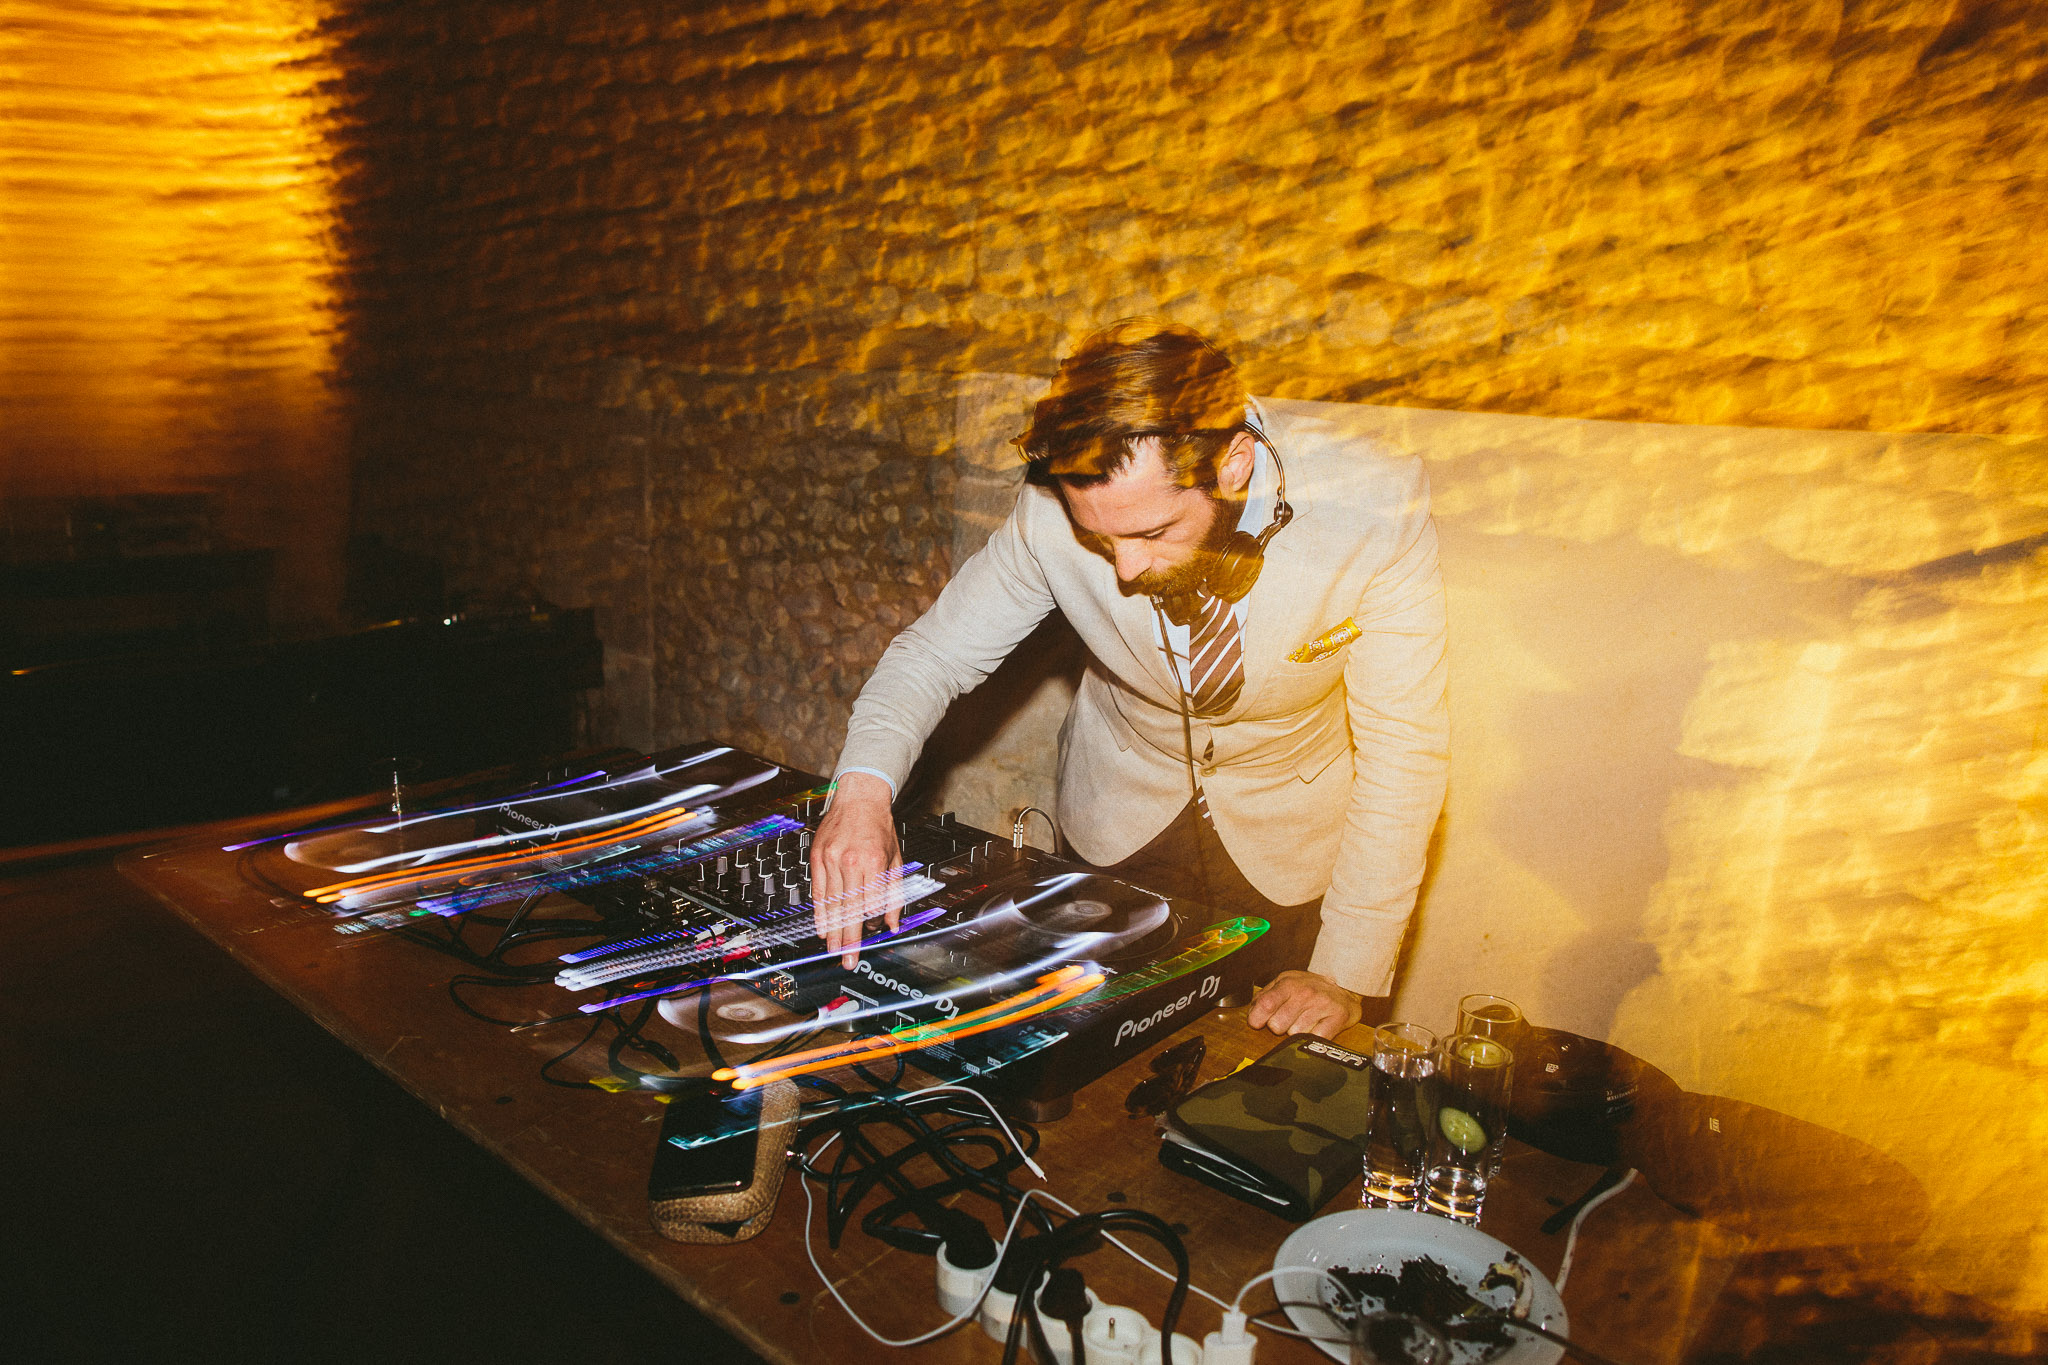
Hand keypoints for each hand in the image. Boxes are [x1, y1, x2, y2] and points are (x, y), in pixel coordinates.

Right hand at [807, 771, 902, 968]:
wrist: (858, 799)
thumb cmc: (879, 828)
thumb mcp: (896, 859)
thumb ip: (894, 894)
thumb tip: (893, 924)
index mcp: (874, 862)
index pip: (871, 903)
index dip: (871, 922)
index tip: (870, 934)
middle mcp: (850, 861)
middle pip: (849, 908)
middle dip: (849, 938)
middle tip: (848, 959)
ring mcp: (831, 859)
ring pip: (832, 903)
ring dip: (832, 930)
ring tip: (833, 950)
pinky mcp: (817, 858)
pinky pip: (818, 891)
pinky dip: (820, 912)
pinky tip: (822, 928)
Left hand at [1246, 970, 1361, 1039]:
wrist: (1344, 988)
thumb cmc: (1310, 988)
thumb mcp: (1285, 983)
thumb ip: (1265, 996)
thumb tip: (1252, 1013)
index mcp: (1289, 984)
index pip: (1265, 1005)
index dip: (1257, 1019)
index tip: (1259, 1023)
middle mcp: (1305, 993)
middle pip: (1277, 1025)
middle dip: (1280, 1026)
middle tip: (1290, 1018)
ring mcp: (1322, 1006)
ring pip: (1294, 1034)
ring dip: (1297, 1032)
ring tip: (1305, 1020)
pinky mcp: (1337, 1019)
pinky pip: (1313, 1039)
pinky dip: (1312, 1037)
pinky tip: (1316, 1026)